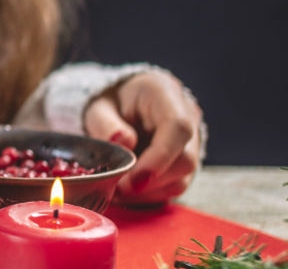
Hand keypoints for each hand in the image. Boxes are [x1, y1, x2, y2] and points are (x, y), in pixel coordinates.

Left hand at [83, 70, 203, 204]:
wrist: (120, 105)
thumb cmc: (110, 103)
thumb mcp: (98, 107)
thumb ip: (106, 123)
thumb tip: (124, 142)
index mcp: (165, 94)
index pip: (178, 128)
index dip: (160, 157)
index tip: (134, 179)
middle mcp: (188, 118)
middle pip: (185, 159)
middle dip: (150, 181)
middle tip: (117, 189)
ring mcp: (191, 143)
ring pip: (182, 178)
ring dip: (149, 191)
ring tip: (117, 191)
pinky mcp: (183, 164)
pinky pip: (173, 186)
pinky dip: (150, 194)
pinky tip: (127, 191)